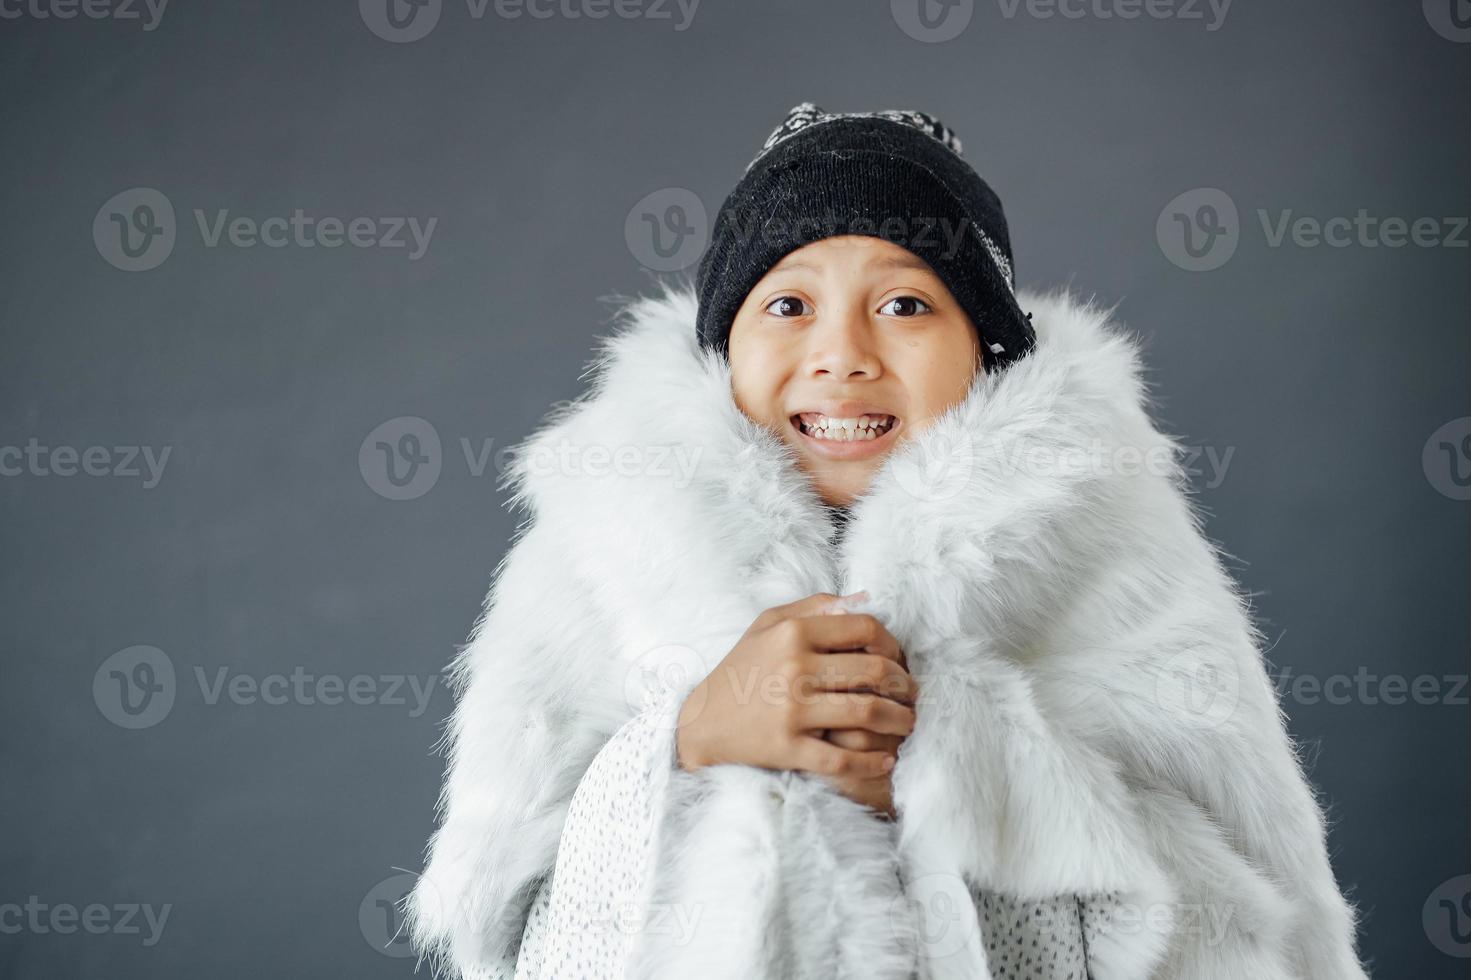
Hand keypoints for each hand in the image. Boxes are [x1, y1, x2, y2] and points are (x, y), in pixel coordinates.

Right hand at [676, 593, 917, 800]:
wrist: (702, 722)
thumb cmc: (741, 669)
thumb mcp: (767, 624)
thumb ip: (813, 606)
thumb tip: (864, 598)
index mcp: (793, 633)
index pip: (865, 629)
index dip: (893, 644)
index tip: (899, 659)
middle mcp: (795, 668)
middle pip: (875, 671)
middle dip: (906, 684)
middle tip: (913, 694)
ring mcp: (792, 710)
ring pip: (868, 712)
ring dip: (900, 720)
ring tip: (909, 723)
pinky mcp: (788, 747)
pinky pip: (843, 758)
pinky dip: (872, 762)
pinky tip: (886, 761)